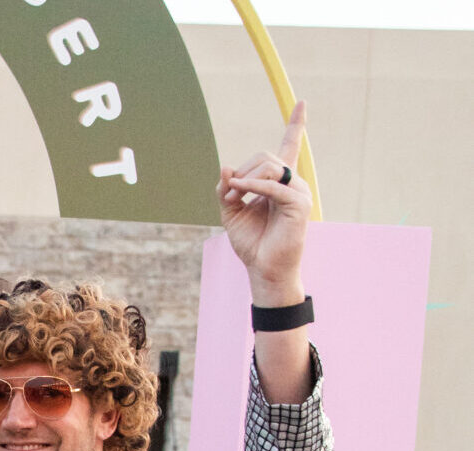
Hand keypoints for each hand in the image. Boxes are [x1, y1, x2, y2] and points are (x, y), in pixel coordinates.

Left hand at [217, 101, 311, 304]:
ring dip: (244, 180)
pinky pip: (274, 186)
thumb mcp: (231, 211)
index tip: (302, 103)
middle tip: (228, 196)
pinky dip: (253, 186)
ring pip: (270, 167)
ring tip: (232, 200)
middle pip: (265, 157)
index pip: (290, 147)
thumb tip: (226, 167)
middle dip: (241, 172)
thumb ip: (226, 189)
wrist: (263, 268)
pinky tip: (239, 192)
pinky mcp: (299, 204)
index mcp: (278, 183)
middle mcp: (292, 183)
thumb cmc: (251, 241)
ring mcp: (298, 192)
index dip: (296, 125)